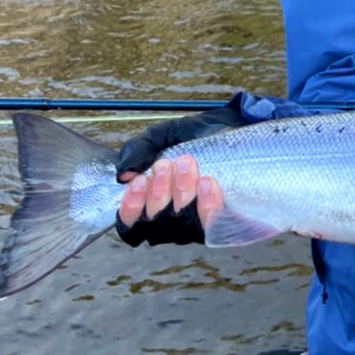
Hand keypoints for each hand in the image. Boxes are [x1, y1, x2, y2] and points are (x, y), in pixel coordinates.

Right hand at [115, 104, 241, 245]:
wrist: (231, 127)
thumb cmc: (193, 137)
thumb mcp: (162, 136)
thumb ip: (139, 151)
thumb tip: (123, 175)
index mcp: (151, 206)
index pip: (130, 226)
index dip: (130, 209)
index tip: (138, 181)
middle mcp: (172, 223)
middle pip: (156, 227)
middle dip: (157, 194)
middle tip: (165, 164)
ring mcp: (197, 225)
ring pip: (182, 226)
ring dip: (181, 194)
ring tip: (186, 164)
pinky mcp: (224, 222)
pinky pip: (212, 225)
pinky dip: (207, 205)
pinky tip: (208, 182)